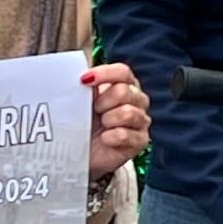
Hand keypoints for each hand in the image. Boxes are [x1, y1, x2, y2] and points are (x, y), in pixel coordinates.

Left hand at [83, 63, 149, 182]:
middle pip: (124, 91)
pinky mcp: (141, 140)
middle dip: (103, 102)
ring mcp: (141, 120)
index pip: (122, 72)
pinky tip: (105, 139)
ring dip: (108, 120)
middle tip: (94, 110)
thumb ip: (86, 86)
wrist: (82, 152)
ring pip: (128, 113)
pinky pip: (125, 134)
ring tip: (101, 126)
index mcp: (124, 84)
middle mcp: (137, 99)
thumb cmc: (83, 122)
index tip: (84, 80)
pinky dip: (109, 137)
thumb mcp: (81, 100)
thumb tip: (82, 76)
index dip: (104, 74)